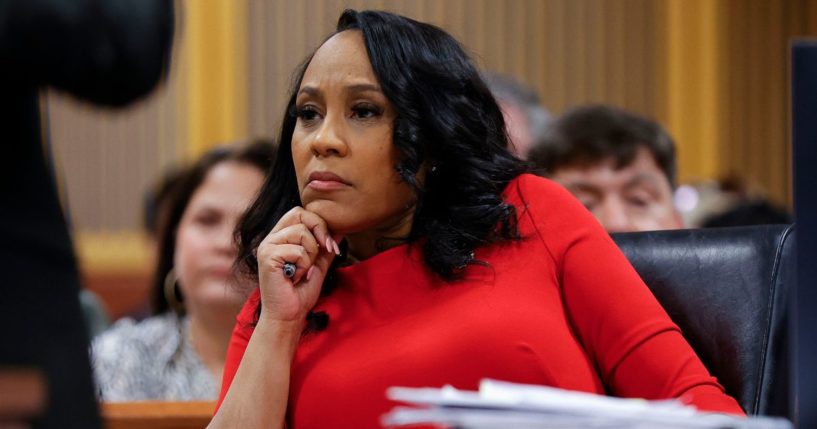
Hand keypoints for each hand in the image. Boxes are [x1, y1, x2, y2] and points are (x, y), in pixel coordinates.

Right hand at [255, 207, 340, 325]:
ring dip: (310, 255)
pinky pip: (297, 250)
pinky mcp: (267, 257)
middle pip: (299, 213)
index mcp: (281, 237)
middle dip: (319, 230)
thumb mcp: (319, 265)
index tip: (330, 245)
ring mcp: (267, 246)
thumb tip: (340, 229)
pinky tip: (295, 277)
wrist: (289, 316)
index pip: (300, 212)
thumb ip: (325, 247)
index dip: (319, 223)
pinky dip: (303, 265)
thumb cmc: (301, 293)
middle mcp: (271, 238)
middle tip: (325, 250)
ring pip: (301, 233)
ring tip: (302, 271)